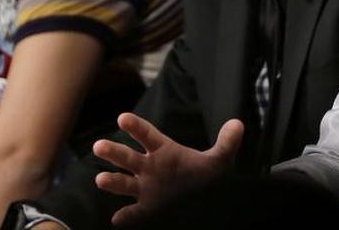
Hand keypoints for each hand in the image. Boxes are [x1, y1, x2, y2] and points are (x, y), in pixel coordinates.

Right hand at [93, 112, 244, 225]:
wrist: (205, 203)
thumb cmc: (205, 178)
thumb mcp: (219, 161)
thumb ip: (226, 144)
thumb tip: (238, 124)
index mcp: (163, 152)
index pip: (146, 135)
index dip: (135, 127)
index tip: (122, 118)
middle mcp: (149, 168)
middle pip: (127, 157)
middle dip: (113, 152)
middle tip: (100, 145)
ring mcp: (146, 189)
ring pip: (123, 184)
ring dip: (111, 181)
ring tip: (100, 179)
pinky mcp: (147, 210)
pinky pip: (133, 214)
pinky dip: (125, 218)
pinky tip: (117, 219)